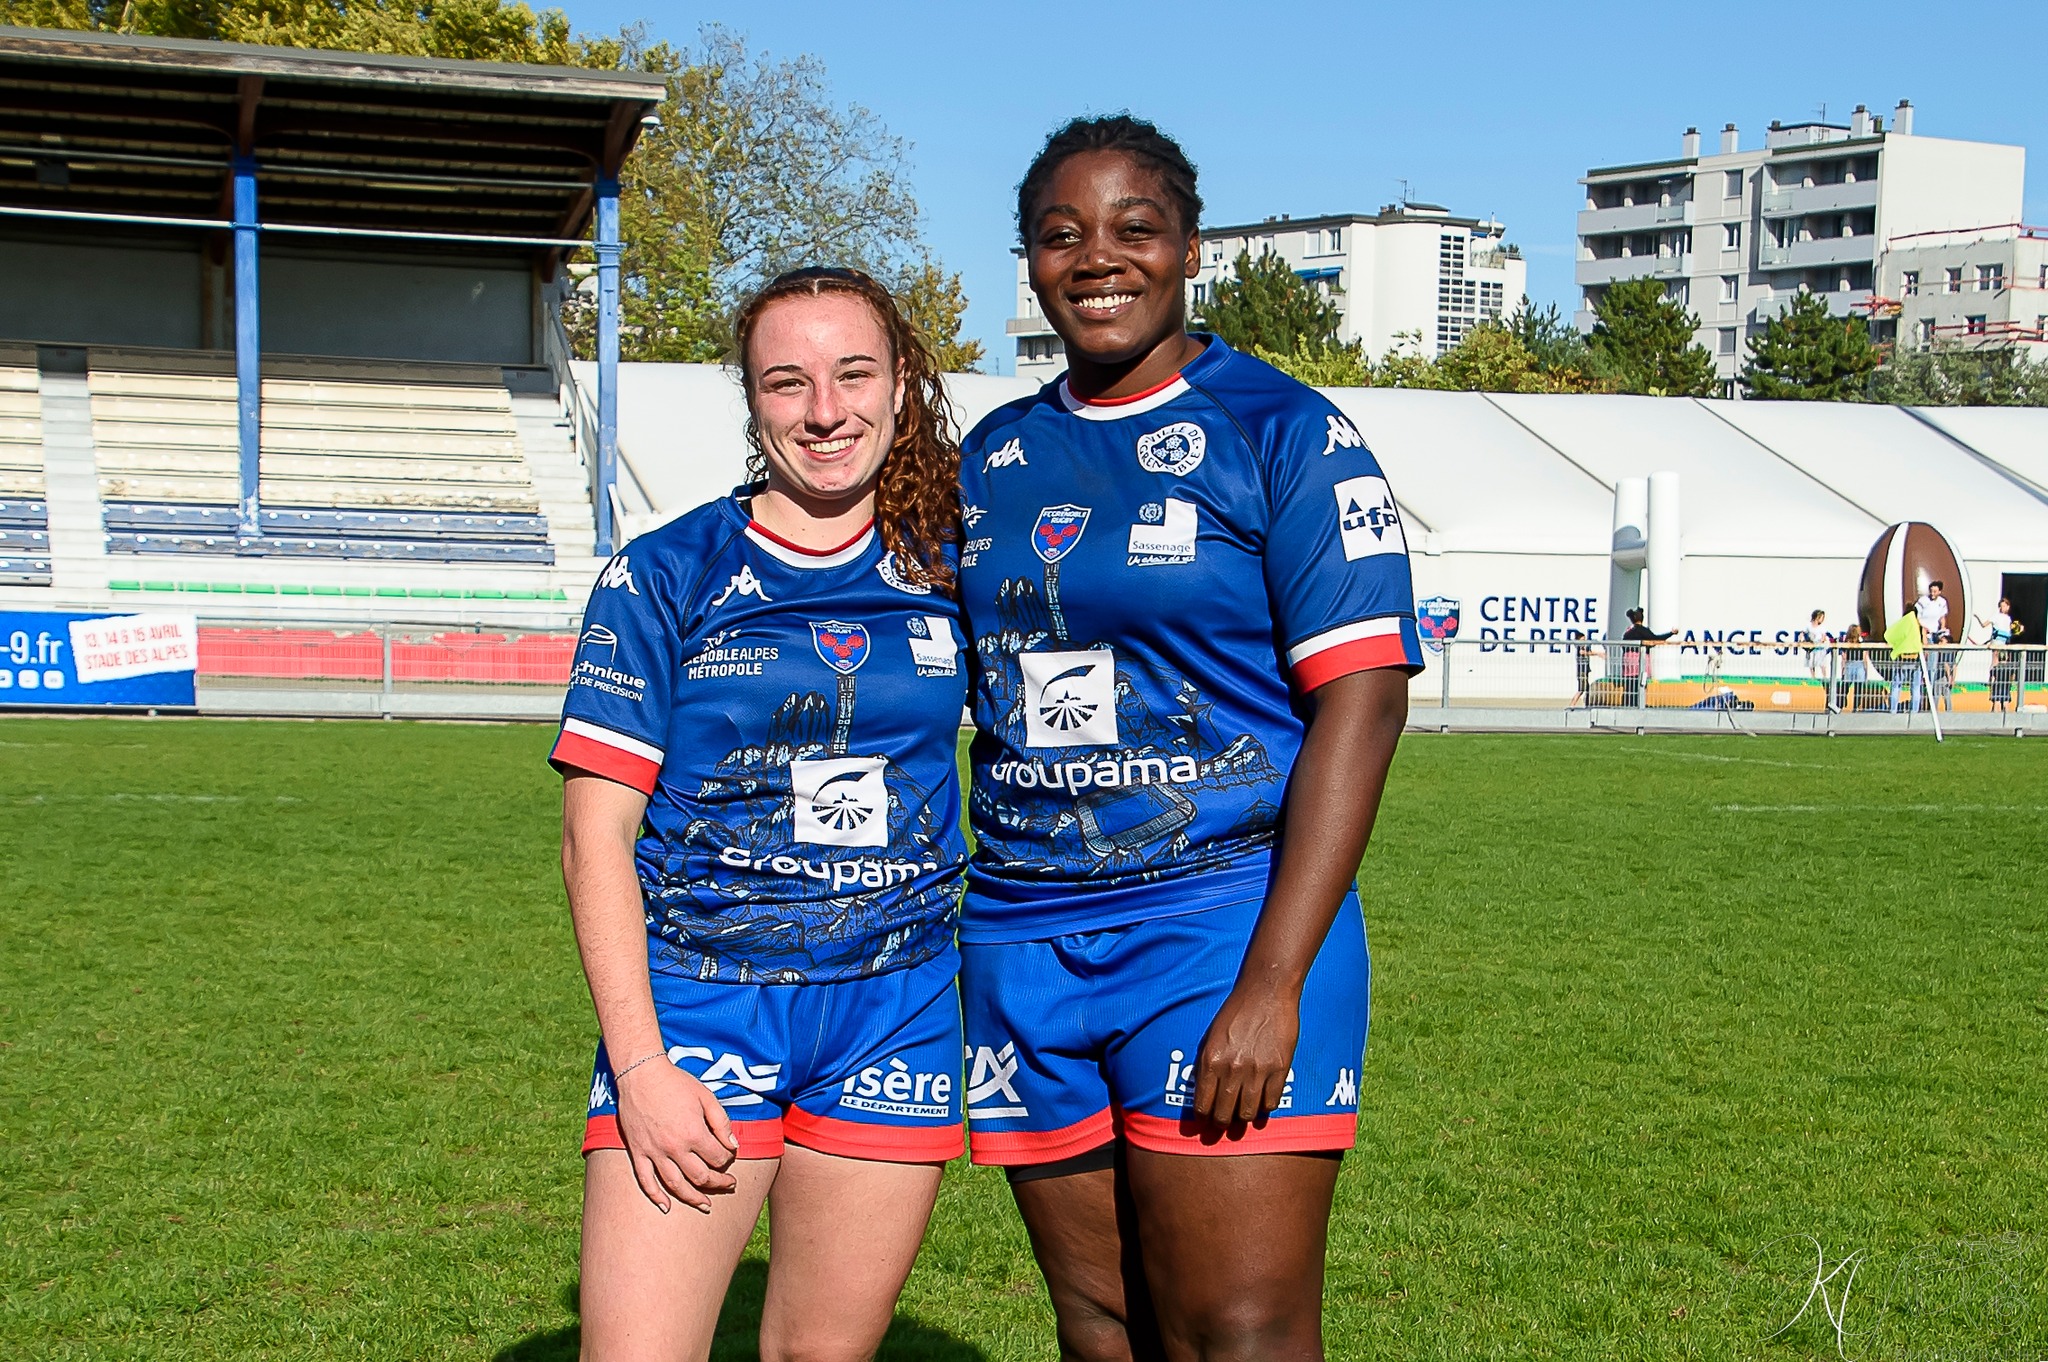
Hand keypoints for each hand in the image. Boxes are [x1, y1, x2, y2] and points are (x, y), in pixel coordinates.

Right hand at [615, 1058, 740, 1213]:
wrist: (640, 1075)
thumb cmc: (676, 1083)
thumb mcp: (706, 1097)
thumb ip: (722, 1122)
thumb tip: (733, 1146)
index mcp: (694, 1133)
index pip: (718, 1158)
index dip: (728, 1159)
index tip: (729, 1156)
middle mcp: (675, 1148)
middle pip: (701, 1176)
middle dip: (718, 1183)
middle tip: (728, 1184)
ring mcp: (654, 1152)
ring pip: (676, 1185)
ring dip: (693, 1198)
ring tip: (706, 1205)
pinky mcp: (638, 1152)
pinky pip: (646, 1181)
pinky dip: (656, 1197)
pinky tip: (667, 1208)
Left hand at [1189, 982, 1301, 1126]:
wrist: (1266, 992)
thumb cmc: (1236, 1011)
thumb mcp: (1211, 1036)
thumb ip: (1207, 1064)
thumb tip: (1204, 1092)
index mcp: (1211, 1060)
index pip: (1203, 1104)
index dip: (1203, 1118)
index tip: (1205, 1123)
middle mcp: (1232, 1069)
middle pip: (1224, 1114)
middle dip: (1221, 1124)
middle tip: (1223, 1124)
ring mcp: (1257, 1071)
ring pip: (1247, 1114)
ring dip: (1243, 1118)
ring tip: (1243, 1115)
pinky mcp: (1279, 1069)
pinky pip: (1271, 1102)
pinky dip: (1265, 1107)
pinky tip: (1262, 1102)